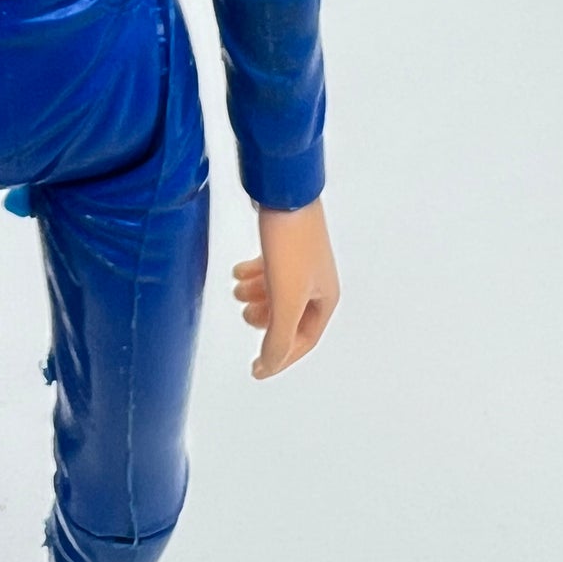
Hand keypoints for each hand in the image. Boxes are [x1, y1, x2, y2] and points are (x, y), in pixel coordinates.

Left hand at [232, 197, 338, 379]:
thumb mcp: (286, 298)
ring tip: (237, 290)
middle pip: (290, 316)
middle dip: (266, 322)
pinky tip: (238, 271)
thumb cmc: (292, 245)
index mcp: (326, 299)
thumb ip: (278, 337)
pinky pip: (270, 269)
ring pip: (278, 291)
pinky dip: (254, 274)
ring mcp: (302, 261)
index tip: (255, 369)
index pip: (304, 341)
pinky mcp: (287, 243)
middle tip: (245, 316)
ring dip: (256, 296)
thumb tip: (268, 366)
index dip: (280, 358)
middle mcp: (317, 282)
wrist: (286, 192)